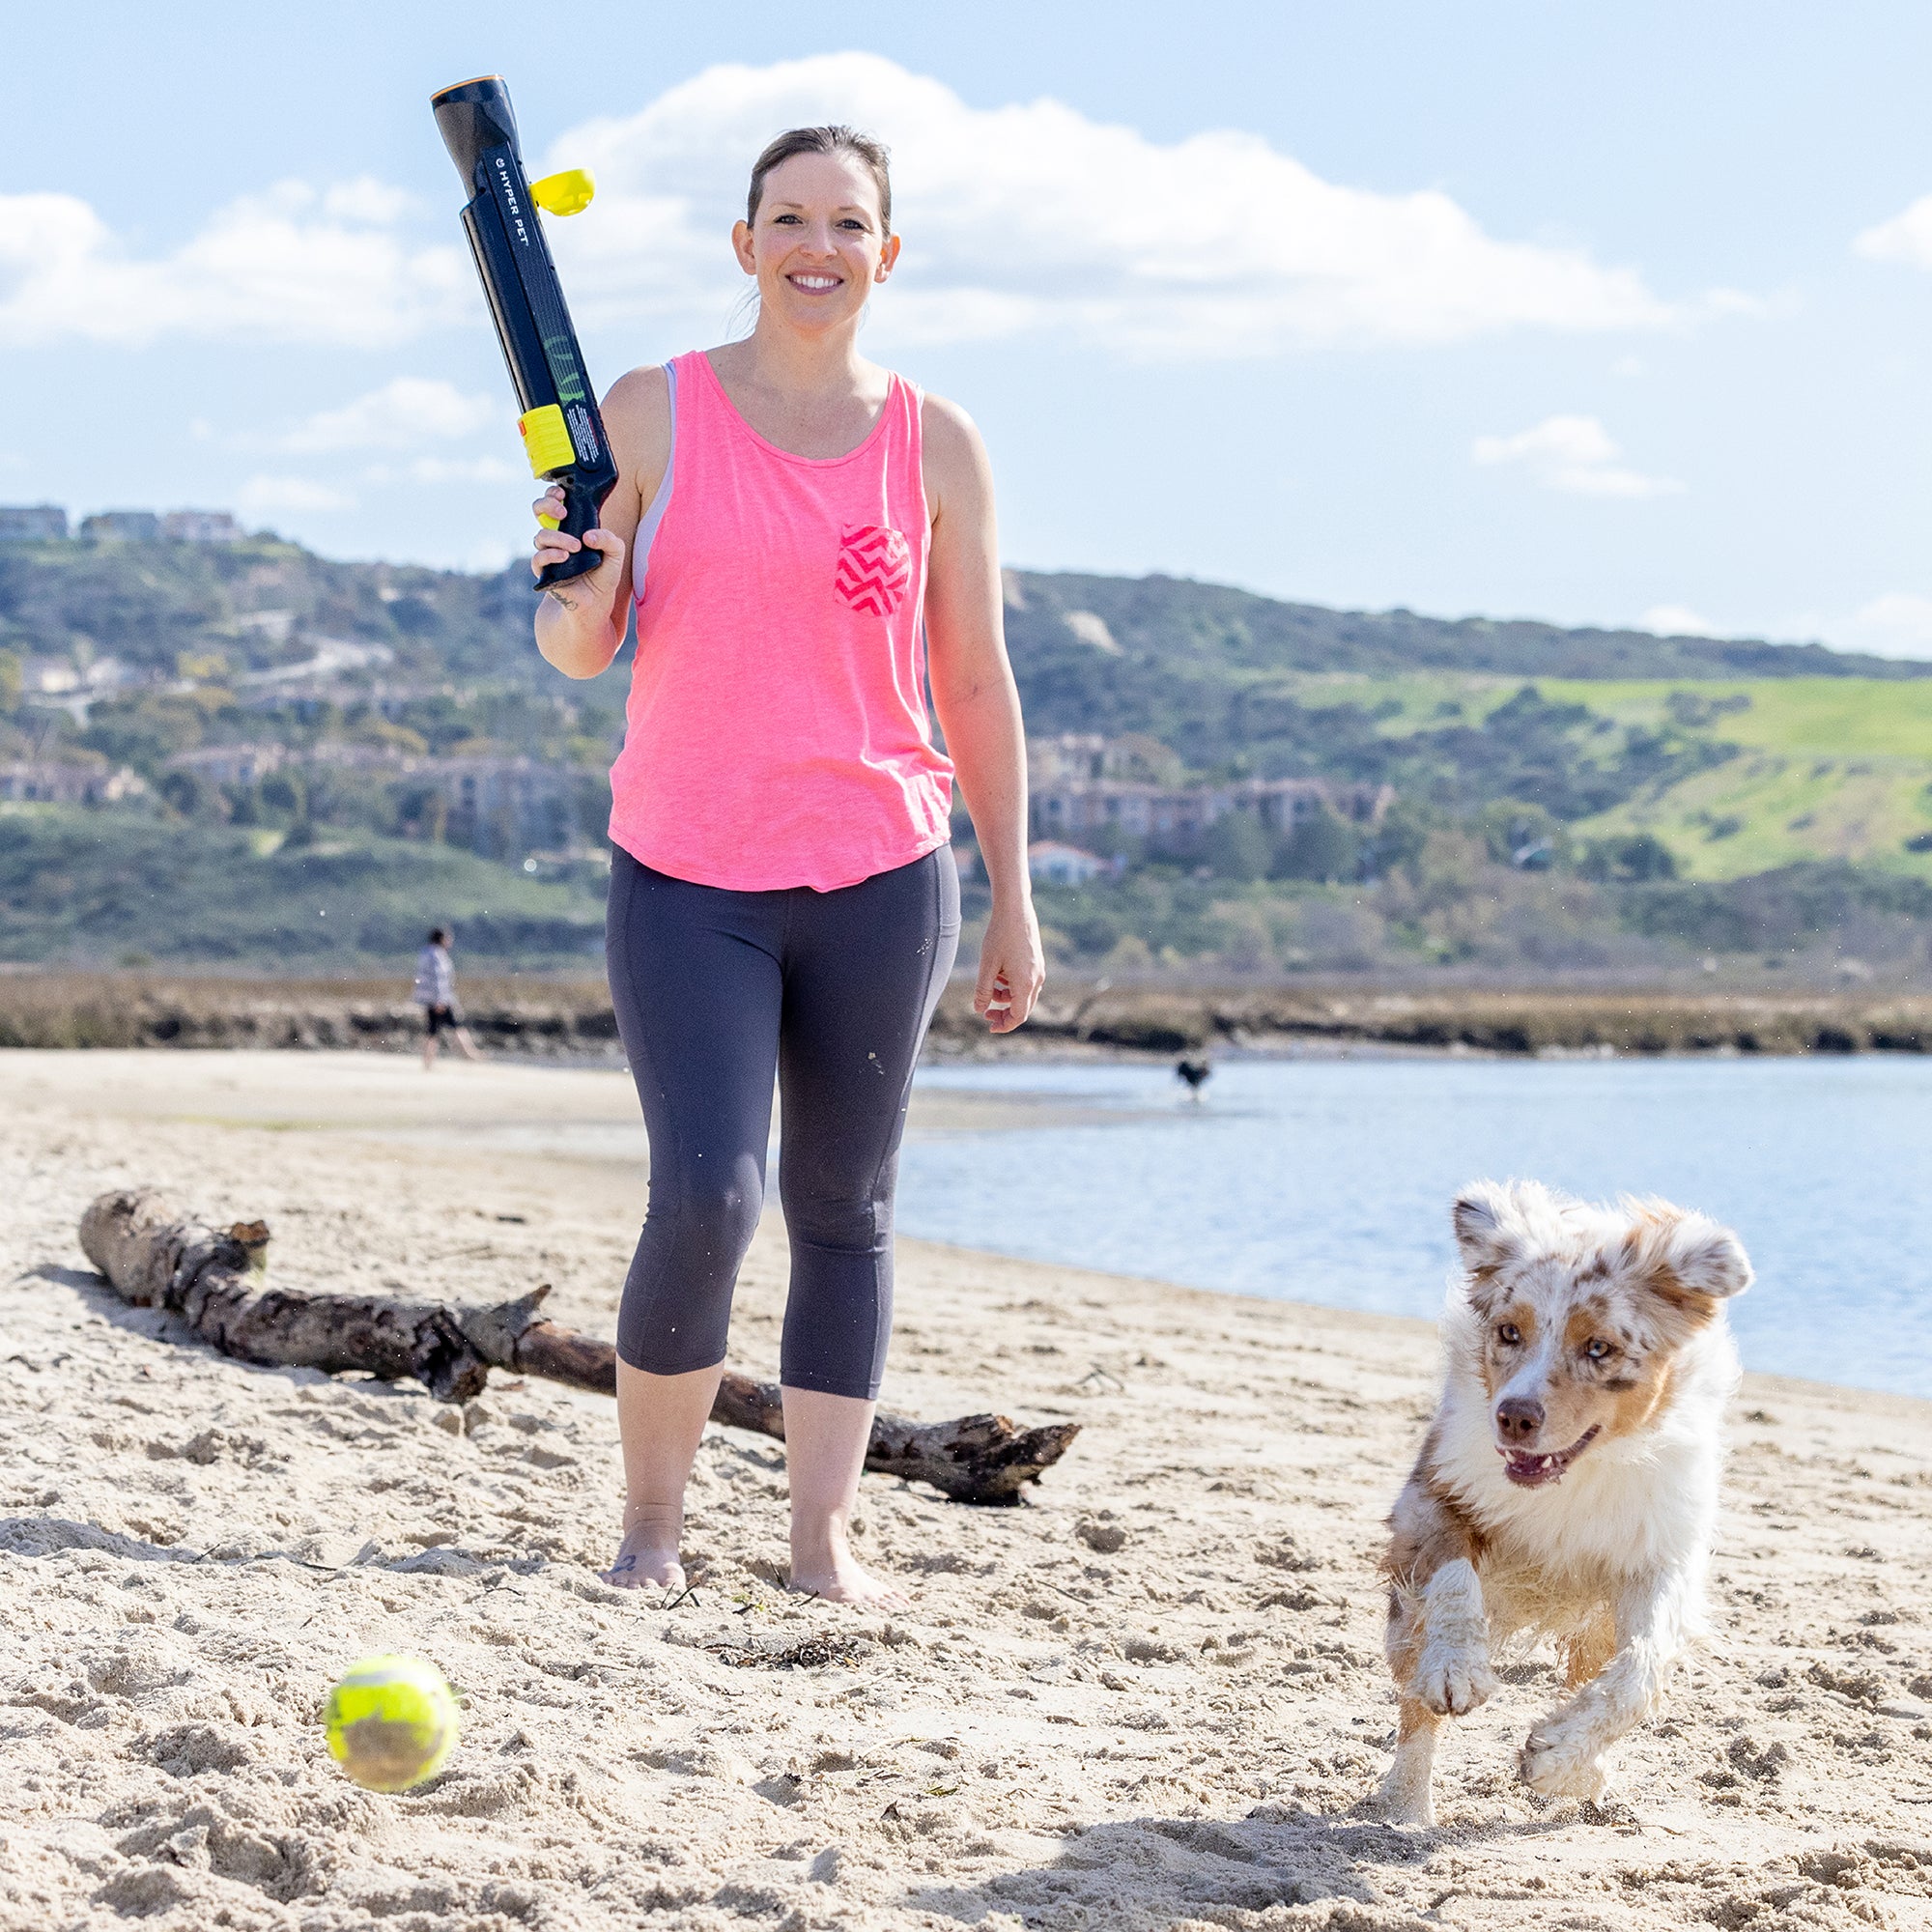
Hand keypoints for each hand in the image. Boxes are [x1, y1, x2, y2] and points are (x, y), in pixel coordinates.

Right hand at [530, 485, 625, 607]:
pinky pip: (538, 558)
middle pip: (538, 510)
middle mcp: (557, 536)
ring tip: (575, 547)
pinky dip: (550, 555)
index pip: (556, 501)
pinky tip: (564, 557)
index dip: (554, 493)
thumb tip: (587, 535)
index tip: (563, 493)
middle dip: (547, 504)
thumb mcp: (616, 554)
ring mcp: (548, 552)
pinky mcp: (544, 571)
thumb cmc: (604, 575)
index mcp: (571, 526)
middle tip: (563, 510)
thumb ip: (609, 539)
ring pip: (540, 535)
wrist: (597, 603)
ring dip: (558, 537)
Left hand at [974, 895, 1044, 1033]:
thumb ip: (983, 990)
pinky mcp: (1037, 962)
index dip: (1004, 1025)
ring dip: (1006, 997)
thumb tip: (979, 1010)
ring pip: (1024, 995)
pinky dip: (1012, 985)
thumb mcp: (987, 965)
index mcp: (1025, 984)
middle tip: (986, 1013)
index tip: (989, 1026)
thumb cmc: (1000, 936)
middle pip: (1023, 1008)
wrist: (1015, 910)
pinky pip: (1026, 982)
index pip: (1018, 1016)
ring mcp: (1039, 970)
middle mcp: (1037, 979)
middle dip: (1004, 1013)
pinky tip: (999, 974)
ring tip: (990, 987)